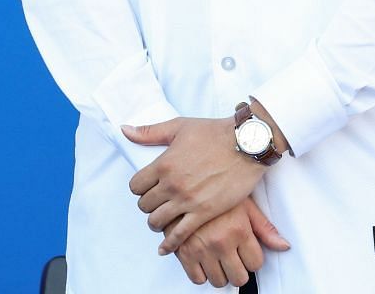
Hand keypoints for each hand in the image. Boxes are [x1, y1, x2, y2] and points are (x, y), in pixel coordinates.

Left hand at [124, 117, 269, 252]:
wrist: (249, 143)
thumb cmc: (217, 132)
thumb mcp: (181, 127)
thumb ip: (150, 132)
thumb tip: (125, 130)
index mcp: (163, 164)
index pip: (135, 186)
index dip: (140, 188)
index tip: (149, 188)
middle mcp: (172, 184)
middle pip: (144, 205)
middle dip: (149, 204)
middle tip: (159, 203)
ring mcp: (187, 200)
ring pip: (157, 221)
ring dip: (157, 222)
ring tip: (163, 220)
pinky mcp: (204, 211)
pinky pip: (179, 234)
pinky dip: (170, 244)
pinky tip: (166, 249)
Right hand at [173, 198, 290, 287]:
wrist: (188, 187)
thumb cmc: (219, 194)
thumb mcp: (247, 207)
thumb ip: (265, 229)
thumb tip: (284, 246)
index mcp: (239, 230)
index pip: (255, 263)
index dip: (254, 260)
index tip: (249, 255)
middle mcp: (221, 242)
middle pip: (239, 278)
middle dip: (240, 271)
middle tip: (236, 261)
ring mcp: (201, 250)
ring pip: (218, 282)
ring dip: (222, 274)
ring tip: (221, 260)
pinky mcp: (184, 254)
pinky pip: (197, 279)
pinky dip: (202, 274)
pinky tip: (206, 262)